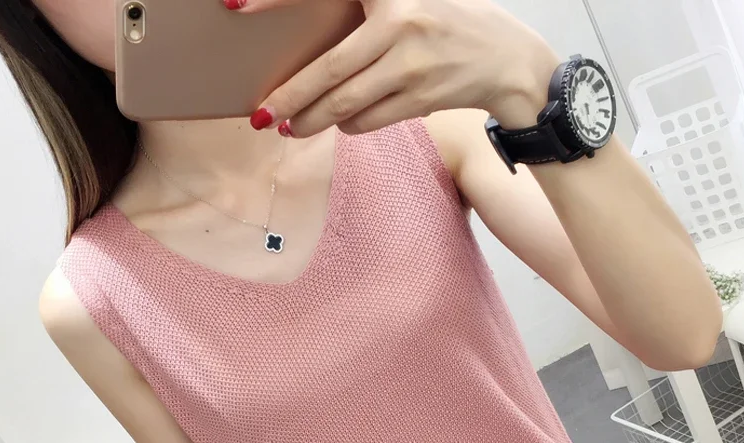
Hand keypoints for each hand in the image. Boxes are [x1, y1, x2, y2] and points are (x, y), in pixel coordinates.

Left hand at [230, 0, 560, 136]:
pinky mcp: (421, 99)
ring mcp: (412, 67)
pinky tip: (337, 123)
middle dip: (287, 99)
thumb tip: (313, 47)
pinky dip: (348, 125)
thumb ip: (365, 10)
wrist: (507, 60)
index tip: (235, 4)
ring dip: (311, 122)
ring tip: (290, 128)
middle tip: (261, 116)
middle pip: (328, 73)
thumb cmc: (451, 20)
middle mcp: (399, 24)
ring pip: (345, 105)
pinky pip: (369, 121)